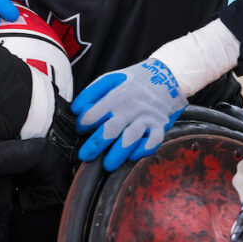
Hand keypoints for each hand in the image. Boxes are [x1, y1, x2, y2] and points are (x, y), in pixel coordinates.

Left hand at [72, 57, 186, 171]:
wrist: (166, 76)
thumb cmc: (133, 81)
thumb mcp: (111, 78)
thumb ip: (92, 92)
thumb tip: (76, 109)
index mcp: (116, 95)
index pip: (94, 114)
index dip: (83, 124)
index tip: (81, 129)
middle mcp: (131, 108)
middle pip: (110, 129)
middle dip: (96, 145)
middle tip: (85, 156)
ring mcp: (146, 118)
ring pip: (131, 138)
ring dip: (118, 153)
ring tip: (108, 165)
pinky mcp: (159, 126)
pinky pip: (153, 142)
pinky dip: (143, 150)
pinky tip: (133, 156)